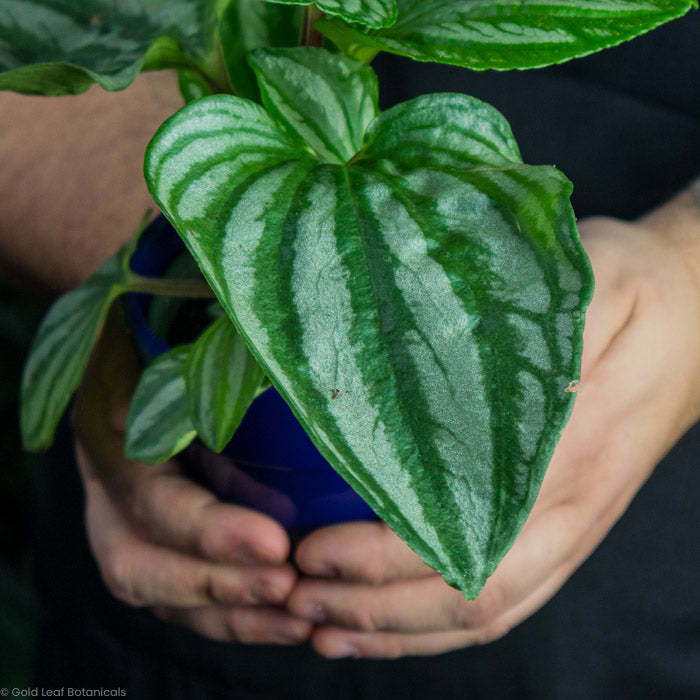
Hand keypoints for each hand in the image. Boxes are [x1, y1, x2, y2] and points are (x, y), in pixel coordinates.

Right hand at [73, 308, 311, 644]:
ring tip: (296, 616)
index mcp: (109, 429)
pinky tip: (285, 619)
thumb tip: (298, 362)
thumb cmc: (178, 326)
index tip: (277, 541)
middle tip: (286, 585)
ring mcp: (122, 521)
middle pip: (139, 563)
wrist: (145, 339)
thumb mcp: (191, 327)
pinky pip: (179, 598)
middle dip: (216, 581)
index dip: (207, 530)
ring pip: (157, 591)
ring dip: (228, 612)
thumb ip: (225, 347)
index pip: (149, 497)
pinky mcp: (151, 542)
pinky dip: (231, 616)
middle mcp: (107, 486)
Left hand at [287, 213, 699, 657]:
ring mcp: (573, 529)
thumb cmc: (634, 292)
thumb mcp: (588, 282)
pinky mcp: (569, 530)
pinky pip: (507, 598)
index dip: (382, 555)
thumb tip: (437, 360)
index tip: (311, 551)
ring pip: (484, 612)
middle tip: (295, 596)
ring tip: (322, 627)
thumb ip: (528, 327)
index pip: (465, 530)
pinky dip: (441, 626)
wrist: (696, 323)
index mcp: (568, 451)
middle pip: (468, 593)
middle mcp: (570, 508)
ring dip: (400, 632)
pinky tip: (389, 625)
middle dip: (374, 609)